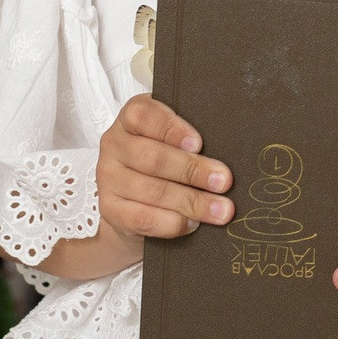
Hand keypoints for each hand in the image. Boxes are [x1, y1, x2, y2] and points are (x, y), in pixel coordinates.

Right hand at [96, 94, 232, 240]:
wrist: (136, 203)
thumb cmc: (168, 161)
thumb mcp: (176, 141)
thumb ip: (193, 140)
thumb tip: (230, 153)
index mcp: (131, 118)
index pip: (143, 115)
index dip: (171, 129)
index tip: (199, 143)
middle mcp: (114, 144)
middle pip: (153, 157)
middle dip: (193, 171)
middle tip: (224, 181)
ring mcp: (107, 177)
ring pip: (152, 190)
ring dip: (192, 201)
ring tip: (221, 209)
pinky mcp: (110, 209)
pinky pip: (142, 218)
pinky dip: (171, 222)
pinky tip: (193, 223)